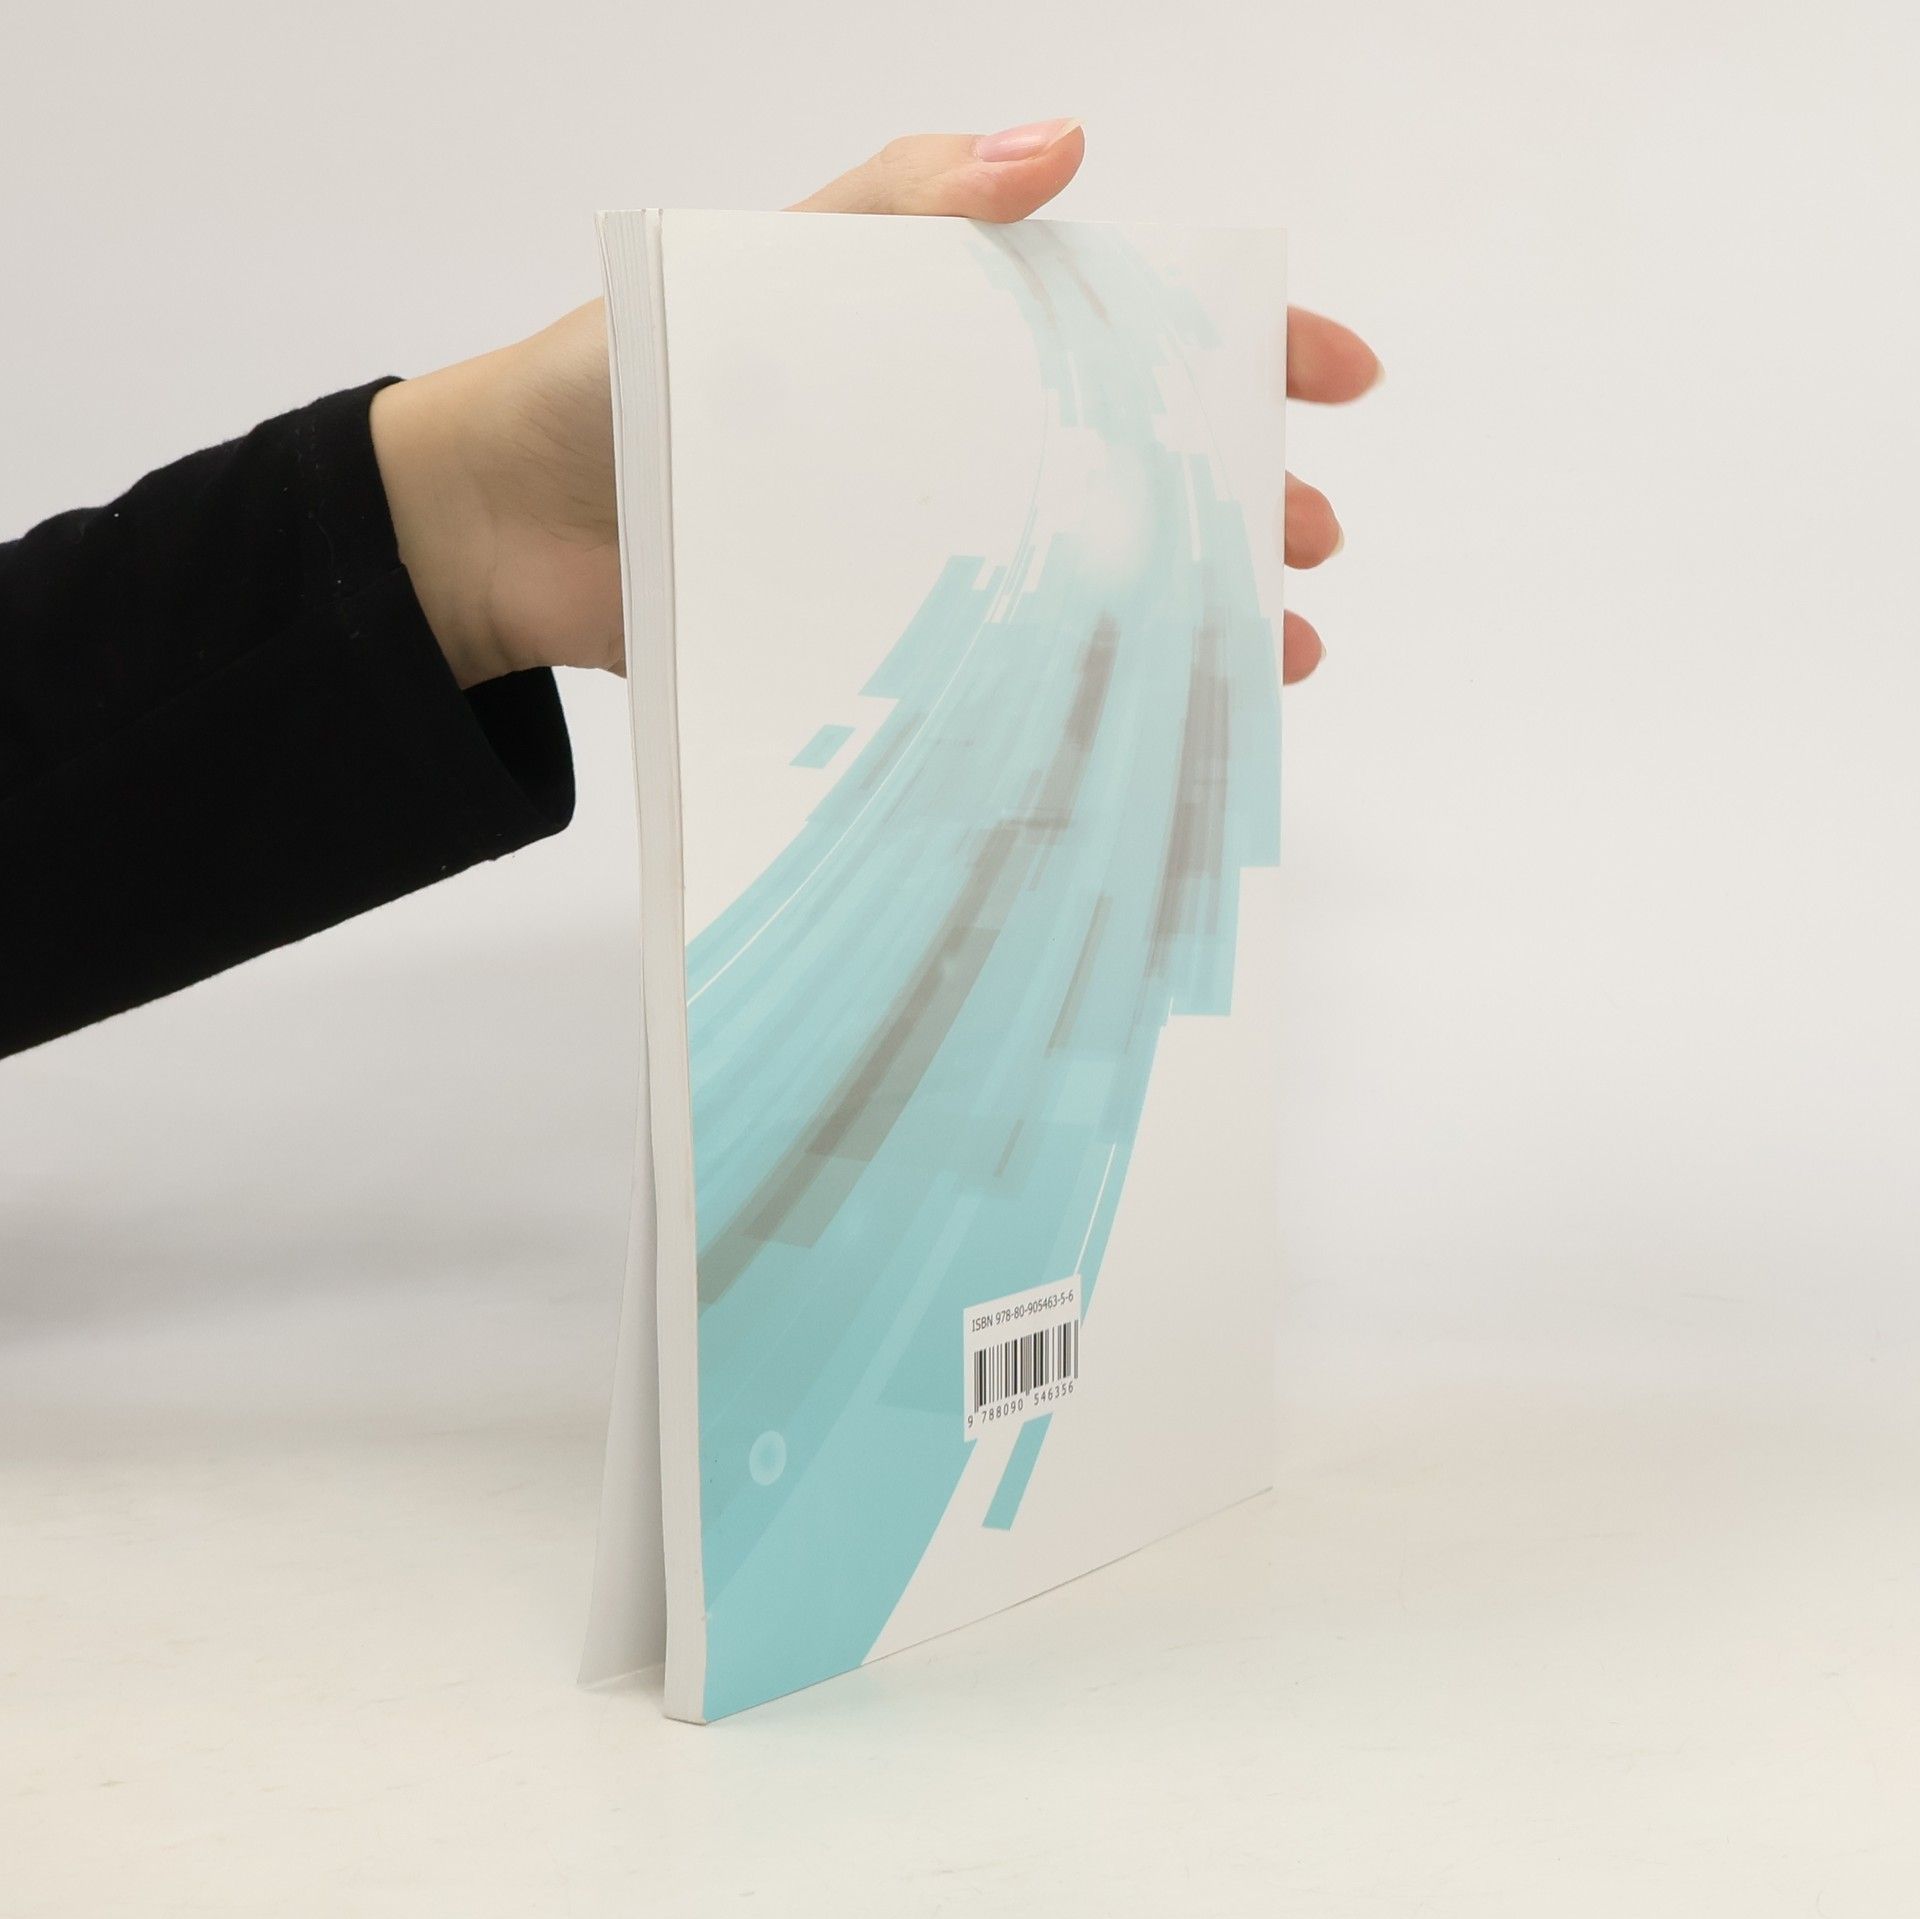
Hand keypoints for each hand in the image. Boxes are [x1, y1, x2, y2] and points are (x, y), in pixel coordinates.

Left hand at [370, 122, 1379, 690]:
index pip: (1124, 324)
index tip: (1331, 372)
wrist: (500, 527)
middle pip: (1133, 464)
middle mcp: (952, 445)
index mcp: (943, 339)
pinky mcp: (880, 643)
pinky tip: (1147, 722)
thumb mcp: (752, 265)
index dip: (1239, 342)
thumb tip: (1060, 146)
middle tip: (1312, 539)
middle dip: (1239, 496)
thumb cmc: (610, 376)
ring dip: (1191, 610)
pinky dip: (1081, 692)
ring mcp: (925, 550)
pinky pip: (1004, 664)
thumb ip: (895, 205)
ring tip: (1275, 651)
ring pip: (1090, 575)